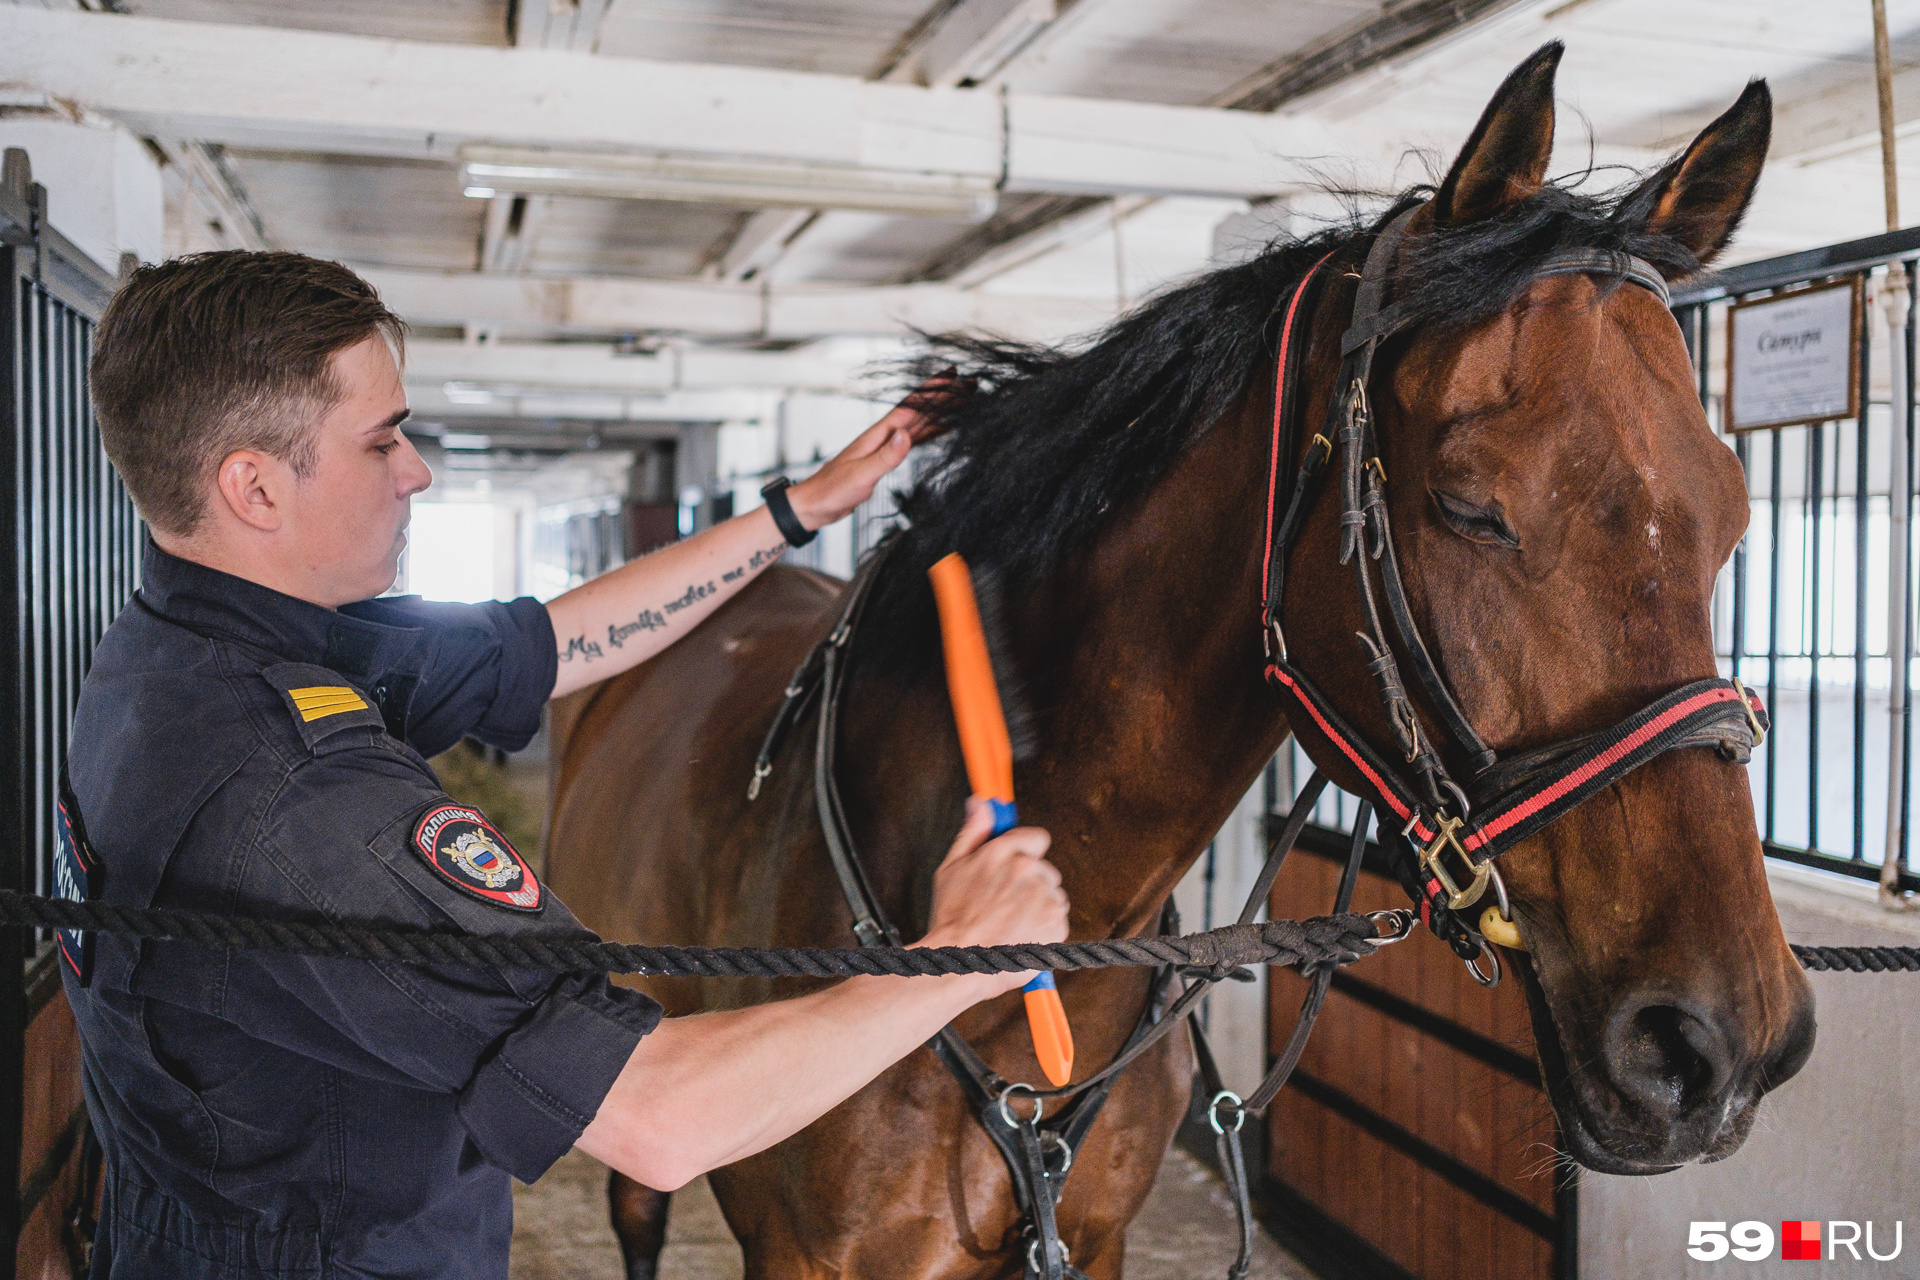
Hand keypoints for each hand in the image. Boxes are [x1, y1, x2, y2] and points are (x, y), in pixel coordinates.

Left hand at [786, 374, 959, 530]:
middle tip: (968, 384)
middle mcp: (883, 436)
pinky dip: (932, 432)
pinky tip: (944, 429)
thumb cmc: (832, 490)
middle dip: (944, 396)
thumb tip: (906, 435)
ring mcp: (885, 446)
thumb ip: (885, 456)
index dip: (932, 391)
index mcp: (878, 435)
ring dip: (940, 411)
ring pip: (920, 423)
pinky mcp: (885, 459)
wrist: (815, 504)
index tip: (952, 376)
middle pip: (919, 411)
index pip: (911, 407)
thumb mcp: (861, 475)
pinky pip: (915, 440)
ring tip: (962, 401)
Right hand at [919, 798, 1068, 996]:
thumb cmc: (951, 918)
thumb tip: (981, 802)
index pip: (1037, 839)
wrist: (961, 963)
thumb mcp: (952, 868)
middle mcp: (1027, 868)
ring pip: (1052, 897)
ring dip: (1038, 908)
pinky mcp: (1057, 922)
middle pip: (1045, 871)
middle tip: (1005, 907)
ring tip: (1010, 926)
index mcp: (1002, 852)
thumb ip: (973, 832)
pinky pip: (1058, 921)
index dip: (1028, 854)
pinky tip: (1021, 938)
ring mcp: (1044, 895)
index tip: (1018, 869)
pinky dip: (1045, 930)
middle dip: (1031, 885)